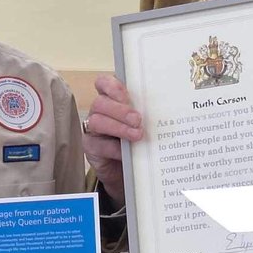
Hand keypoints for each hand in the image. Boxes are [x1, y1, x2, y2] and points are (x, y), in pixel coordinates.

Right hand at [83, 74, 142, 204]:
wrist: (124, 169)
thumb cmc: (134, 141)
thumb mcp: (140, 124)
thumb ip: (144, 114)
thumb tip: (161, 111)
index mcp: (111, 100)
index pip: (103, 83)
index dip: (112, 86)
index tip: (126, 95)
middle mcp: (99, 112)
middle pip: (101, 103)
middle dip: (120, 110)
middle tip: (138, 119)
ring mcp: (92, 130)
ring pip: (97, 121)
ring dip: (119, 127)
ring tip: (137, 135)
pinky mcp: (91, 148)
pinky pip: (99, 145)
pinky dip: (114, 148)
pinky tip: (126, 152)